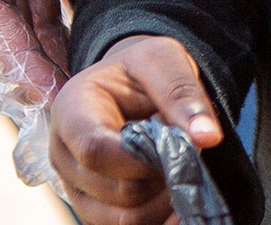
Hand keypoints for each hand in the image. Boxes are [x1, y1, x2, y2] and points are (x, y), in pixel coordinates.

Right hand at [50, 35, 224, 224]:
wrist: (129, 86)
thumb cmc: (141, 70)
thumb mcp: (163, 60)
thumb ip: (183, 94)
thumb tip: (207, 137)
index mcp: (71, 110)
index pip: (94, 149)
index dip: (139, 158)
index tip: (175, 148)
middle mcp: (63, 154)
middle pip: (113, 190)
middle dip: (160, 178)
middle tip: (184, 153)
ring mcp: (75, 186)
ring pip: (121, 219)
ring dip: (162, 202)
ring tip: (176, 167)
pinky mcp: (93, 208)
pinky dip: (159, 217)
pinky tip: (175, 195)